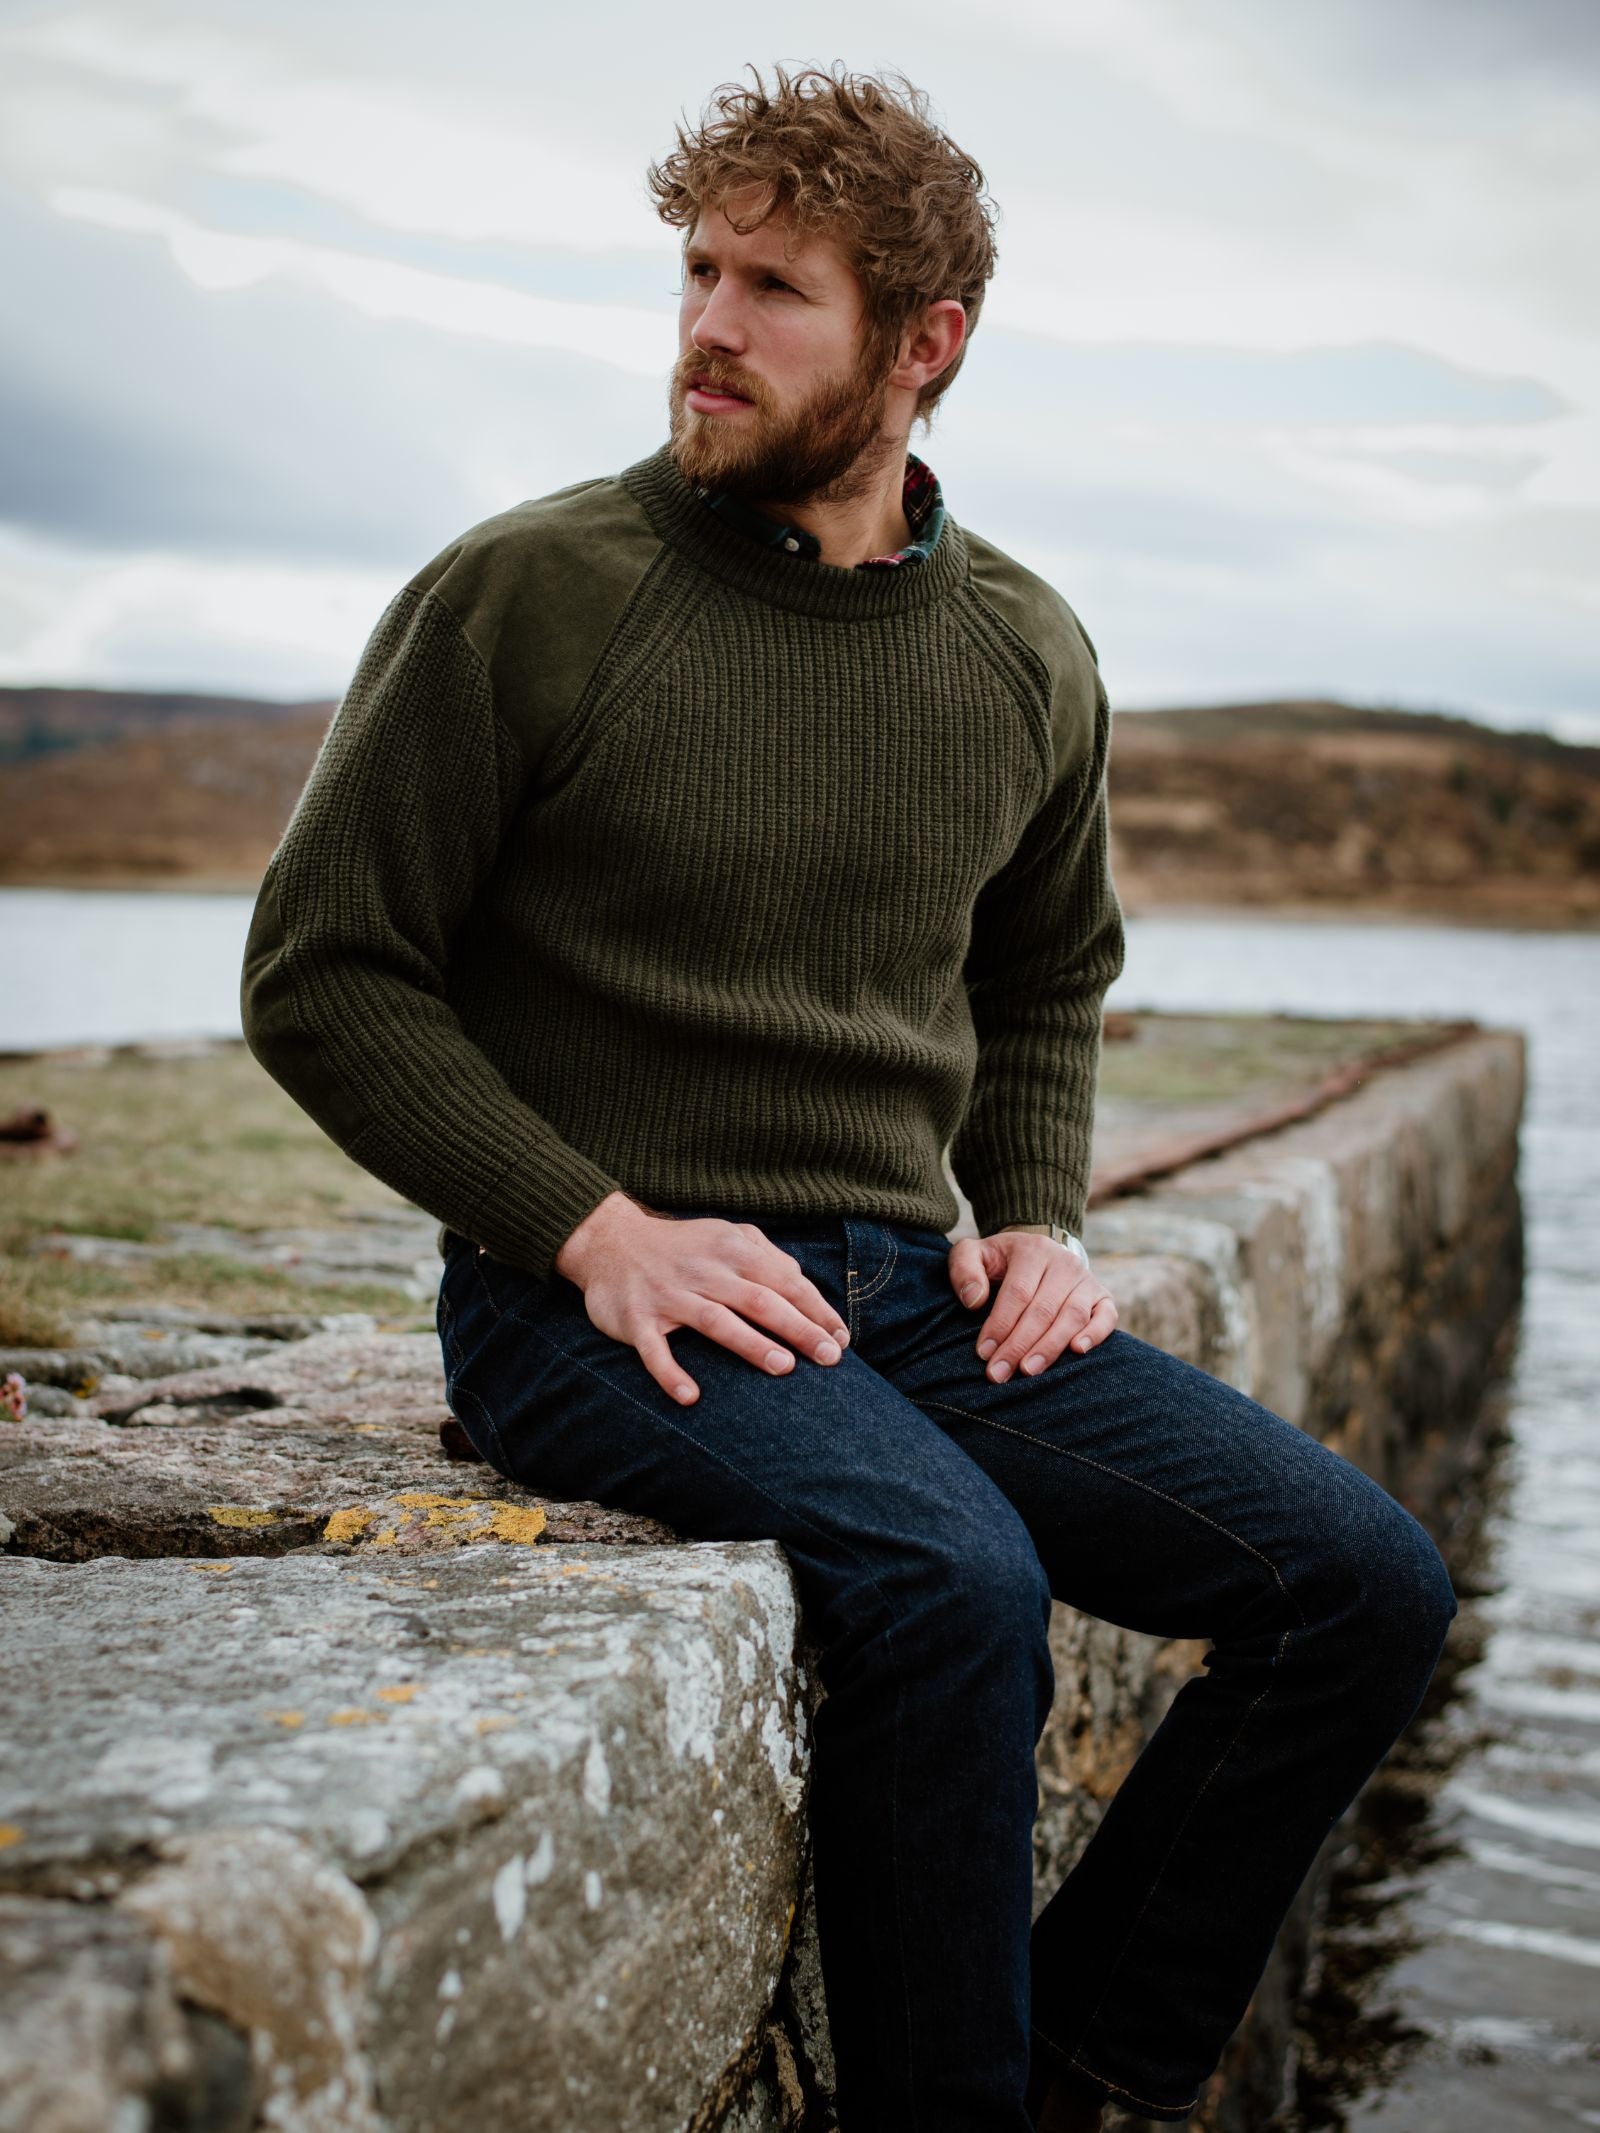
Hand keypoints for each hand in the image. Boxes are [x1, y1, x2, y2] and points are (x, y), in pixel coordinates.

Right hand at [553, 1192, 850, 1405]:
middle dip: (799, 1329)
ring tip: (784, 1368)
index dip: (816, 1310)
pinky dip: (670, 1373)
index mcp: (731, 1249)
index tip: (842, 1339)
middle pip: (760, 1300)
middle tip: (830, 1358)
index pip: (784, 1281)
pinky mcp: (636, 1319)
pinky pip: (654, 1350)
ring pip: (715, 1320)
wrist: (610, 1242)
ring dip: (750, 1344)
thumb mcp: (726, 1236)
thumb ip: (766, 1256)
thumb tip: (802, 1283)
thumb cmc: (683, 1247)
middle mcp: (704, 1271)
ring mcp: (669, 1295)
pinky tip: (690, 1397)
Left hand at [948, 1228, 1117, 1382]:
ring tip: (1029, 1370)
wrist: (1037, 1253)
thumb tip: (973, 1300)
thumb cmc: (1000, 1261)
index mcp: (1033, 1250)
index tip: (984, 1353)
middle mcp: (1064, 1263)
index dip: (1001, 1324)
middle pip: (1043, 1309)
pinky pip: (1106, 1317)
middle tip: (1000, 1373)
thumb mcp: (974, 1253)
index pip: (1017, 1293)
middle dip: (1019, 1345)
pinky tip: (1078, 1351)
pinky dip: (1095, 1334)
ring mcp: (1086, 1280)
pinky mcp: (1103, 1297)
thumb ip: (964, 1268)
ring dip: (1051, 1347)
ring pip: (1072, 1316)